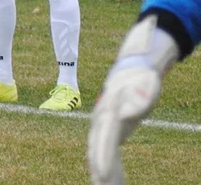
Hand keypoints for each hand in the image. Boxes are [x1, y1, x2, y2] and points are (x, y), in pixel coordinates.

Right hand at [88, 16, 173, 184]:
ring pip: (100, 153)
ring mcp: (103, 127)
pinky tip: (115, 182)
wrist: (131, 70)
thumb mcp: (146, 85)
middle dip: (98, 169)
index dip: (102, 156)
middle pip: (97, 149)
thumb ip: (139, 100)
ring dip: (102, 172)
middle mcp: (101, 121)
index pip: (104, 138)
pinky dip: (110, 168)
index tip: (101, 173)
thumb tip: (128, 115)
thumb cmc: (141, 78)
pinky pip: (108, 153)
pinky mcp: (110, 132)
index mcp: (109, 111)